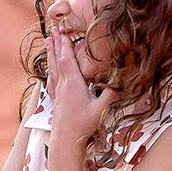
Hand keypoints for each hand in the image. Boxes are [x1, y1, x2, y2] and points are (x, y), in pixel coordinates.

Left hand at [46, 27, 105, 148]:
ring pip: (52, 69)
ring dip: (50, 54)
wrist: (65, 140)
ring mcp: (57, 93)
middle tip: (53, 29)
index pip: (67, 60)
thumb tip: (124, 81)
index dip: (65, 45)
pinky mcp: (55, 100)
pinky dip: (50, 70)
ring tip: (47, 41)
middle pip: (57, 60)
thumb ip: (111, 94)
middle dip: (56, 44)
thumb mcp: (101, 109)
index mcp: (73, 84)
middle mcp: (62, 86)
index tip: (63, 32)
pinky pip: (51, 81)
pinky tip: (49, 69)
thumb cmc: (83, 125)